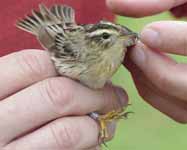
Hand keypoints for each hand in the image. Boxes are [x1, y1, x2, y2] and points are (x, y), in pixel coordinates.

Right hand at [0, 50, 127, 149]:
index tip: (93, 72)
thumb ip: (40, 82)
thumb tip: (89, 75)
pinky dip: (90, 144)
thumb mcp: (15, 93)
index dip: (69, 66)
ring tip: (109, 121)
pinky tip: (93, 138)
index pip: (31, 64)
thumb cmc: (12, 117)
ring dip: (97, 125)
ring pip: (67, 131)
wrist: (4, 146)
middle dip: (95, 94)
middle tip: (116, 96)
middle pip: (57, 95)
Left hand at [106, 0, 186, 122]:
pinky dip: (157, 94)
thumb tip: (114, 4)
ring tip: (134, 61)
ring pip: (186, 107)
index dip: (178, 41)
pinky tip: (143, 72)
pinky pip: (181, 110)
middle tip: (134, 52)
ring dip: (152, 85)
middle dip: (159, 71)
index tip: (146, 34)